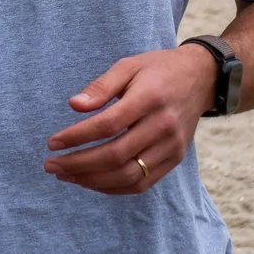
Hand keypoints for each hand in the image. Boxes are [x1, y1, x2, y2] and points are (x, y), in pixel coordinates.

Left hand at [44, 46, 216, 193]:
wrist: (202, 79)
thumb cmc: (158, 69)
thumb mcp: (129, 65)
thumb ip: (101, 86)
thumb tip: (73, 105)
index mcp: (149, 98)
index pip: (108, 125)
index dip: (77, 136)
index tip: (52, 142)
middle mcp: (163, 126)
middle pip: (116, 155)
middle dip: (79, 164)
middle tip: (51, 165)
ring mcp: (172, 147)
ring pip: (128, 176)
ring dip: (92, 180)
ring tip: (66, 175)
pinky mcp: (175, 159)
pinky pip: (142, 184)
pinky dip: (114, 187)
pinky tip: (91, 181)